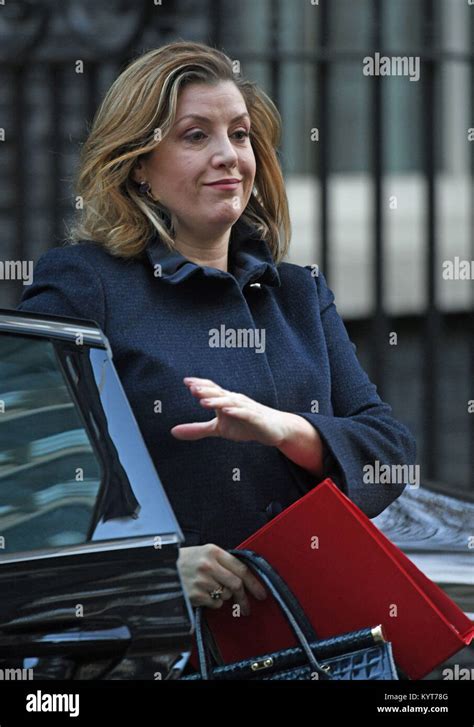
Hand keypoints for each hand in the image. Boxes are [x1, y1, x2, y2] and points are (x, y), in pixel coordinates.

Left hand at [170, 377, 291, 445]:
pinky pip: (245, 413)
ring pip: (230, 402)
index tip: (186, 381)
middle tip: (191, 387)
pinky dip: (236, 411)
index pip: (211, 389)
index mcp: (225, 400)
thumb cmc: (245, 425)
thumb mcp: (218, 429)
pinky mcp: (256, 418)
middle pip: (218, 393)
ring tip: (203, 401)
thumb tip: (173, 432)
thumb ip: (197, 429)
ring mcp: (246, 408)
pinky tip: (227, 411)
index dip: (200, 384)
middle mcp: (234, 400)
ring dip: (217, 400)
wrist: (274, 429)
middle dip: (205, 390)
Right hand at [177, 544, 267, 612]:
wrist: (162, 568)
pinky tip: (204, 595)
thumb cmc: (185, 561)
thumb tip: (244, 578)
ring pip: (225, 595)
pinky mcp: (195, 594)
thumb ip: (223, 562)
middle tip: (246, 606)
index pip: (241, 568)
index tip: (261, 593)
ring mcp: (201, 580)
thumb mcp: (204, 553)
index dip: (254, 582)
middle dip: (244, 597)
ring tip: (211, 589)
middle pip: (236, 584)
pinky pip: (215, 603)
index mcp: (213, 551)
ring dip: (223, 596)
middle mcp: (208, 565)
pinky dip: (213, 602)